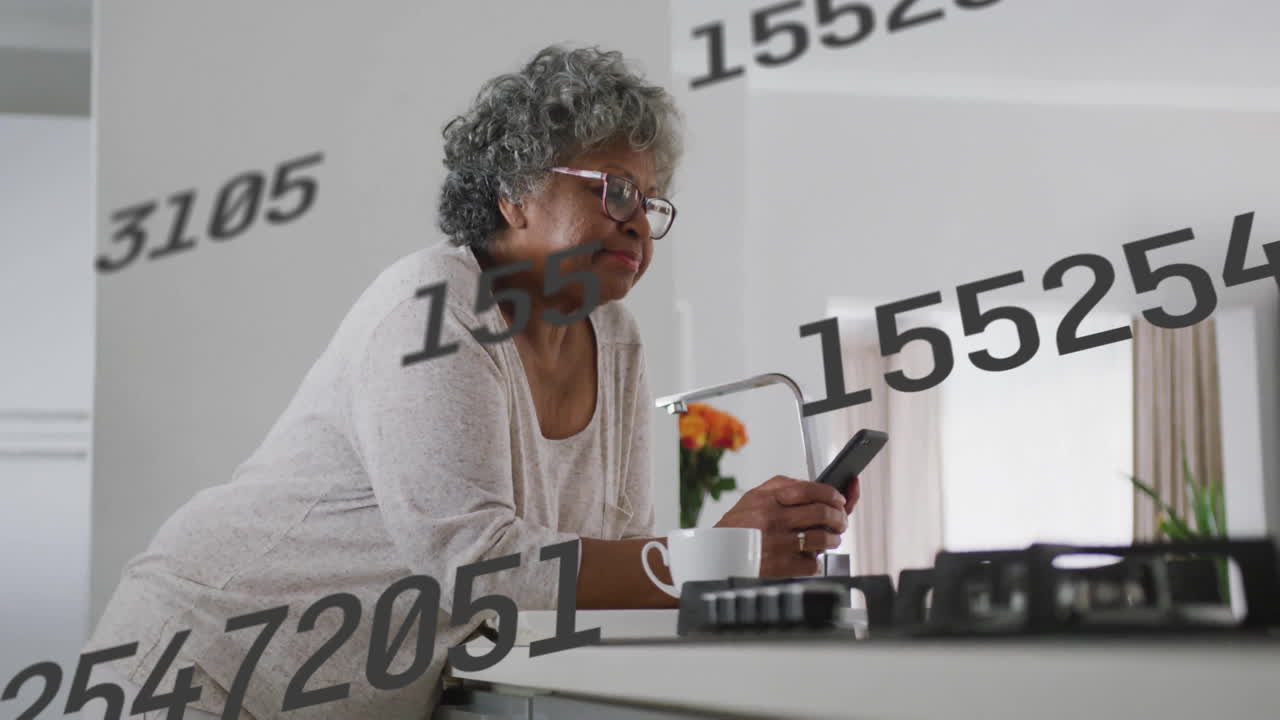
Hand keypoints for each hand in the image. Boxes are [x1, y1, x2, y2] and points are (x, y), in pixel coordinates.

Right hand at [713, 475, 855, 576]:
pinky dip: (816, 562)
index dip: (832, 493)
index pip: (811, 490)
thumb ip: (783, 486)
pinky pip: (813, 564)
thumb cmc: (737, 526)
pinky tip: (809, 556)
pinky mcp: (782, 567)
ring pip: (824, 539)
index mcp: (770, 499)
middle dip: (840, 517)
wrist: (716, 554)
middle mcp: (775, 519)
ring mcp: (780, 544)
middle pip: (823, 513)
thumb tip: (813, 486)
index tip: (839, 498)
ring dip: (834, 539)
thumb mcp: (754, 496)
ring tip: (831, 538)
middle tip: (841, 520)